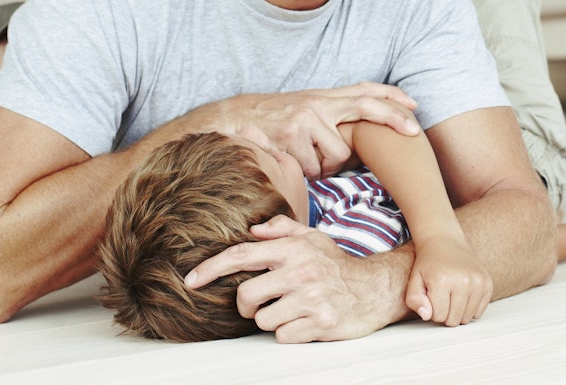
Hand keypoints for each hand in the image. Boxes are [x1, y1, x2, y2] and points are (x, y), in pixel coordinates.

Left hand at [185, 215, 407, 342]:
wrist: (375, 289)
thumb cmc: (337, 264)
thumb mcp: (313, 238)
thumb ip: (282, 230)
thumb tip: (253, 231)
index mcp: (294, 249)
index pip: (243, 255)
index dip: (212, 268)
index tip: (190, 280)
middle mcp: (301, 270)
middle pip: (246, 295)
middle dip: (246, 305)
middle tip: (261, 303)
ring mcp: (311, 297)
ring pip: (262, 320)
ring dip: (272, 319)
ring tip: (292, 310)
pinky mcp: (320, 322)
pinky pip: (283, 336)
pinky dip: (290, 333)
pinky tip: (305, 321)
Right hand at [218, 83, 418, 178]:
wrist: (232, 119)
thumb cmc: (272, 121)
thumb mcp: (303, 110)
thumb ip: (330, 118)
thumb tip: (357, 144)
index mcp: (323, 97)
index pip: (364, 91)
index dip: (391, 97)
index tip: (414, 106)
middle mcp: (318, 103)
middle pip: (366, 108)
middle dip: (393, 120)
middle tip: (413, 132)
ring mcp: (306, 118)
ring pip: (337, 155)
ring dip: (324, 167)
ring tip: (304, 160)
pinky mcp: (292, 135)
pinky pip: (313, 168)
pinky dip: (305, 173)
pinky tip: (290, 162)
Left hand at [406, 236, 491, 325]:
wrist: (446, 242)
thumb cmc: (429, 263)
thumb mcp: (414, 280)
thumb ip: (414, 300)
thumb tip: (427, 316)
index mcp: (442, 280)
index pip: (438, 316)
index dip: (432, 310)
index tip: (431, 298)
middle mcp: (463, 281)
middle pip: (454, 320)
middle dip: (445, 313)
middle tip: (442, 297)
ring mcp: (478, 282)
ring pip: (467, 319)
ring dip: (458, 312)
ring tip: (452, 296)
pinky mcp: (487, 284)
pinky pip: (479, 313)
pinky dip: (470, 309)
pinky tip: (463, 296)